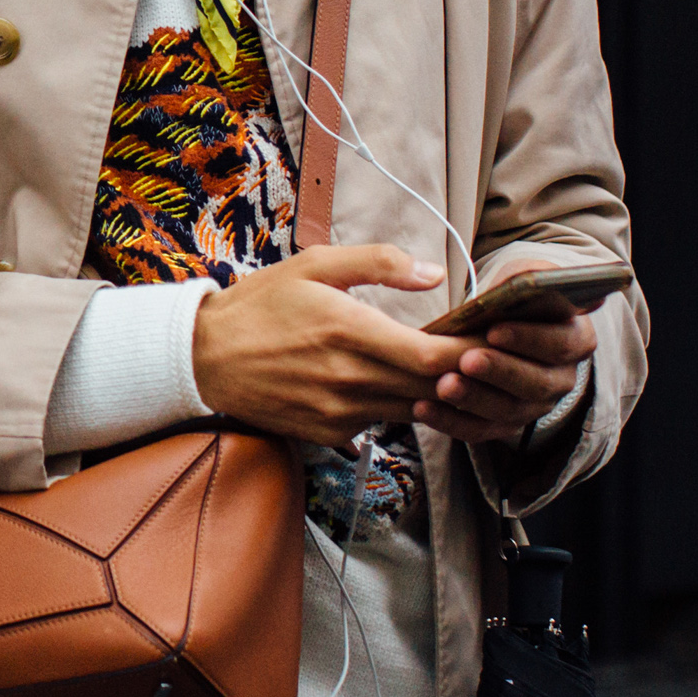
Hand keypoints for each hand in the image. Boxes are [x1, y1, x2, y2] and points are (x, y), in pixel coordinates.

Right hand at [191, 244, 467, 447]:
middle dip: (464, 375)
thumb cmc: (260, 305)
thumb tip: (433, 273)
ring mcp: (340, 412)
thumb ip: (378, 264)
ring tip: (446, 368)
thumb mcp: (315, 265)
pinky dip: (395, 406)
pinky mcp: (329, 433)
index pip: (433, 357)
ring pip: (411, 408)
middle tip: (486, 356)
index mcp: (351, 331)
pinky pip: (380, 423)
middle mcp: (350, 379)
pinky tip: (392, 384)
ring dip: (432, 392)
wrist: (204, 358)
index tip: (493, 339)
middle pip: (432, 388)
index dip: (471, 354)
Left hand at [417, 254, 599, 444]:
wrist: (503, 322)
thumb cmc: (516, 296)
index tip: (494, 330)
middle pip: (535, 382)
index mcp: (576, 339)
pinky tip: (423, 408)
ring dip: (474, 399)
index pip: (560, 343)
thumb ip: (528, 279)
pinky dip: (452, 422)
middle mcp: (561, 379)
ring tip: (444, 386)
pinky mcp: (505, 423)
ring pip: (508, 410)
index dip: (528, 339)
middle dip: (499, 372)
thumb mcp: (527, 276)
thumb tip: (517, 286)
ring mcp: (534, 405)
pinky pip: (481, 429)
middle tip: (467, 361)